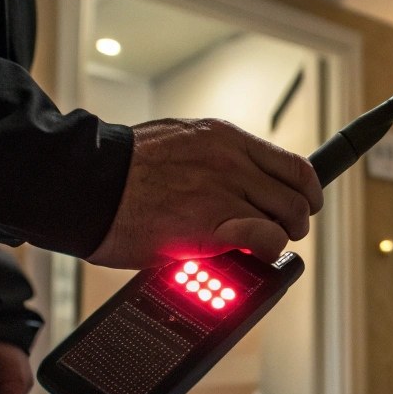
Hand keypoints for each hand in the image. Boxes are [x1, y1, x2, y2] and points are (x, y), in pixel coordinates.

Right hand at [86, 118, 323, 269]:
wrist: (87, 183)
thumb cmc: (121, 169)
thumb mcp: (178, 141)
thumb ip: (215, 159)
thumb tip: (235, 178)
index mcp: (225, 138)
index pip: (293, 165)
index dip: (305, 192)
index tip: (301, 205)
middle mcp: (233, 161)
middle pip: (298, 196)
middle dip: (292, 221)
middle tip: (274, 234)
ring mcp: (226, 192)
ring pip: (287, 221)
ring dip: (276, 239)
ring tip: (253, 247)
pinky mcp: (214, 226)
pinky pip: (267, 242)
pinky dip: (263, 253)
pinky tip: (243, 254)